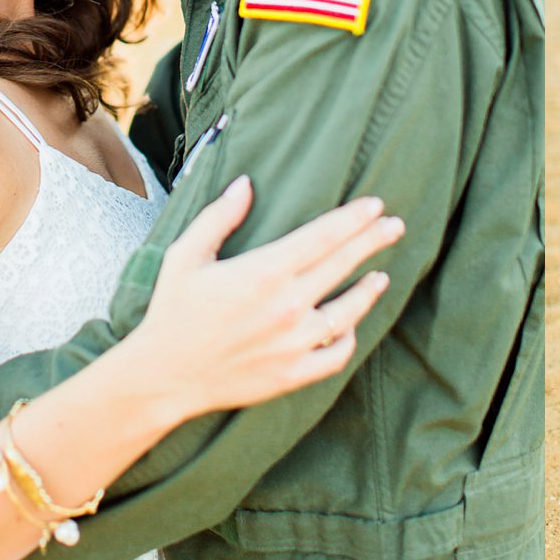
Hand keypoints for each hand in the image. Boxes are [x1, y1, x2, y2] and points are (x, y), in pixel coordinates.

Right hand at [136, 175, 401, 420]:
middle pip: (343, 264)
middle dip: (374, 240)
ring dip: (369, 289)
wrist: (164, 376)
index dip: (355, 218)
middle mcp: (286, 305)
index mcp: (264, 271)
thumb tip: (247, 183)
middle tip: (396, 225)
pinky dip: (349, 336)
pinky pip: (337, 353)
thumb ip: (219, 216)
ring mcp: (294, 343)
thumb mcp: (187, 255)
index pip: (324, 236)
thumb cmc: (173, 311)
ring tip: (381, 275)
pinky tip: (352, 322)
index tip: (376, 205)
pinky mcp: (294, 374)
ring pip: (349, 311)